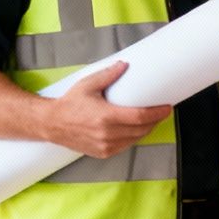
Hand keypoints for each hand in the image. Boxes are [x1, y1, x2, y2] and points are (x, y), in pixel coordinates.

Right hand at [45, 61, 170, 158]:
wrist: (52, 124)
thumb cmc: (70, 103)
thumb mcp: (88, 84)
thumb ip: (108, 75)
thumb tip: (124, 65)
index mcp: (105, 116)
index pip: (139, 117)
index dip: (157, 113)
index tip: (167, 108)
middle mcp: (106, 134)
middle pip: (141, 129)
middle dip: (155, 121)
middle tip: (162, 112)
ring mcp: (105, 145)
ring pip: (135, 139)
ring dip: (146, 130)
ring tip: (152, 119)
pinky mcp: (102, 152)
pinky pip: (125, 146)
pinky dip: (133, 138)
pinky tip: (136, 129)